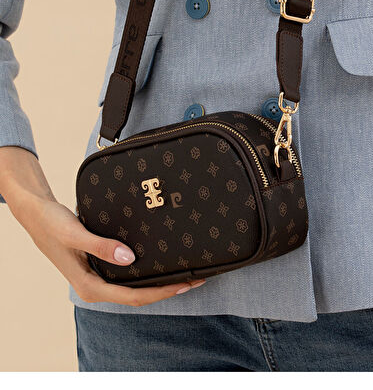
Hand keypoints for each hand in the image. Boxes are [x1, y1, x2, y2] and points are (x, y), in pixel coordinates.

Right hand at [18, 196, 204, 304]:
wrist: (37, 214)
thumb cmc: (53, 224)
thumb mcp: (76, 233)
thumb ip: (101, 247)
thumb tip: (129, 258)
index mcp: (90, 286)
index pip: (133, 296)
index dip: (161, 292)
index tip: (185, 283)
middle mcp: (96, 286)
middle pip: (138, 294)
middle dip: (167, 289)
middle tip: (196, 278)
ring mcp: (99, 277)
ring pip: (135, 285)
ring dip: (160, 281)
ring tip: (186, 271)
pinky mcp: (101, 266)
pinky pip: (129, 274)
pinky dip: (147, 270)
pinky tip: (161, 260)